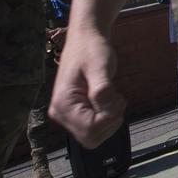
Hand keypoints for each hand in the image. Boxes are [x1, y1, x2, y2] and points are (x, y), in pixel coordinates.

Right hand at [50, 27, 125, 147]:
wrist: (86, 40)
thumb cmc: (91, 49)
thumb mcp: (99, 66)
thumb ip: (102, 88)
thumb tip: (105, 107)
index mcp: (63, 104)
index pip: (90, 129)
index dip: (109, 118)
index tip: (117, 98)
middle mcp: (61, 113)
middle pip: (91, 137)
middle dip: (109, 121)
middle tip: (116, 98)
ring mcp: (67, 115)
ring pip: (94, 136)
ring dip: (110, 120)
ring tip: (112, 96)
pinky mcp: (76, 114)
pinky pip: (95, 129)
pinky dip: (108, 118)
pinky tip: (108, 100)